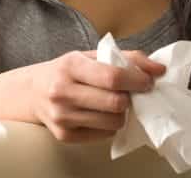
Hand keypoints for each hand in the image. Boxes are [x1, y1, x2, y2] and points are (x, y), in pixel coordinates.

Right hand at [29, 48, 165, 142]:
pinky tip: (99, 113)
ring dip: (121, 113)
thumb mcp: (89, 56)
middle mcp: (62, 91)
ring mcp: (62, 116)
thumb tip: (159, 69)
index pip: (112, 77)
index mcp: (70, 66)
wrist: (32, 92)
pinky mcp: (64, 135)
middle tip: (129, 93)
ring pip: (112, 122)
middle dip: (130, 98)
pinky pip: (103, 135)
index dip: (137, 80)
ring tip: (112, 103)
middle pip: (115, 103)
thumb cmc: (66, 71)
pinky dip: (108, 125)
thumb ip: (125, 58)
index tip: (148, 82)